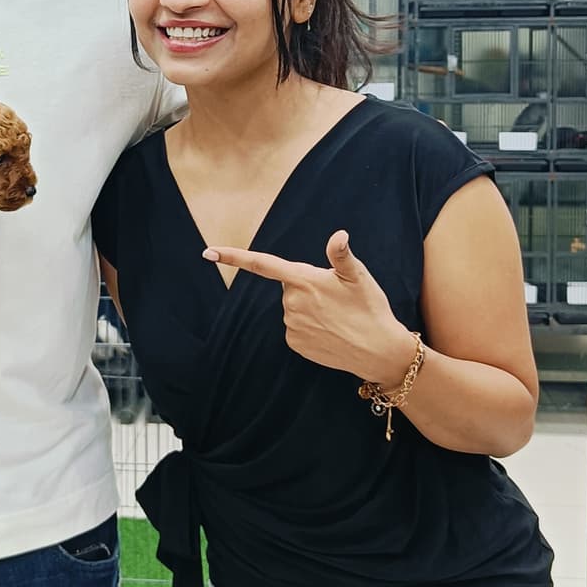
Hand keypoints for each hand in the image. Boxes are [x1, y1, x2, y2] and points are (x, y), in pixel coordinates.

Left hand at [204, 231, 414, 383]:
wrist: (378, 351)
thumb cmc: (370, 308)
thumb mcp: (359, 277)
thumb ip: (341, 256)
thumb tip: (339, 235)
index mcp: (304, 280)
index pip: (263, 264)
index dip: (234, 257)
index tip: (208, 251)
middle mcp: (292, 303)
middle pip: (289, 285)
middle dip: (306, 286)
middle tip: (336, 297)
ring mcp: (292, 325)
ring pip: (293, 306)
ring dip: (310, 307)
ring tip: (337, 315)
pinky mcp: (295, 343)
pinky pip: (296, 327)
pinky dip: (310, 326)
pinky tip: (330, 330)